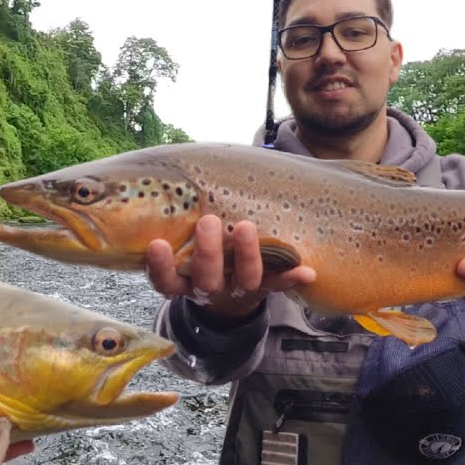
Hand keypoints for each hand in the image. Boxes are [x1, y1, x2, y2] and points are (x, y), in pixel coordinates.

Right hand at [145, 216, 315, 321]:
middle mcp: (208, 288)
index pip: (165, 280)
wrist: (227, 293)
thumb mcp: (179, 241)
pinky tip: (307, 272)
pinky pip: (279, 284)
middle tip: (207, 221)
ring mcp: (238, 290)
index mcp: (183, 280)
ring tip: (246, 227)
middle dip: (207, 251)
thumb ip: (173, 217)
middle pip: (206, 278)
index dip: (160, 266)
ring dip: (247, 256)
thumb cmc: (198, 251)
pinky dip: (291, 278)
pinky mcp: (264, 287)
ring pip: (244, 280)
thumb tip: (166, 171)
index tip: (157, 244)